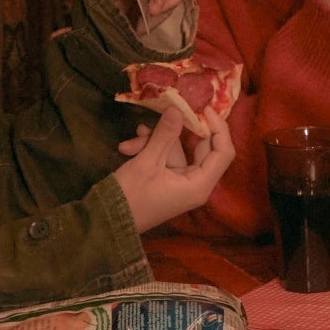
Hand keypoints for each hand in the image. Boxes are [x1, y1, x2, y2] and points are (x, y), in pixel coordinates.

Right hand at [113, 108, 233, 231]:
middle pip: (201, 147)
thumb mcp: (147, 162)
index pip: (224, 152)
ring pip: (177, 149)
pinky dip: (150, 148)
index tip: (204, 107)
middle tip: (172, 108)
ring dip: (156, 139)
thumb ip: (165, 134)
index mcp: (200, 185)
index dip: (218, 127)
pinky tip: (129, 145)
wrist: (105, 222)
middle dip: (180, 129)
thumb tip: (178, 108)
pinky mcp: (166, 179)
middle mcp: (196, 184)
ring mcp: (180, 181)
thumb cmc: (130, 196)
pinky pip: (165, 157)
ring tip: (137, 133)